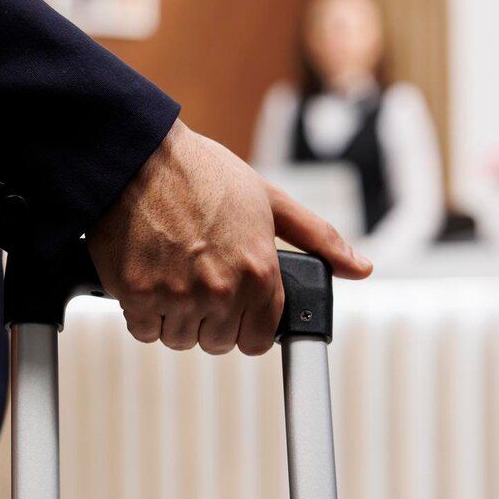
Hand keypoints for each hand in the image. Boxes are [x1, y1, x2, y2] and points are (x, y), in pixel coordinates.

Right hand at [86, 120, 371, 354]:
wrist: (139, 154)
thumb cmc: (204, 173)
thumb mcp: (270, 199)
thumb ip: (318, 238)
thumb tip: (360, 268)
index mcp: (259, 273)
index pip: (259, 340)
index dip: (247, 326)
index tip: (235, 308)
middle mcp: (221, 291)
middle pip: (217, 343)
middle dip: (210, 321)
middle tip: (199, 282)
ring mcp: (177, 296)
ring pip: (180, 340)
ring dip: (175, 318)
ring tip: (173, 275)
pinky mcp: (137, 294)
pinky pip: (143, 331)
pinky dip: (144, 313)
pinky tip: (148, 278)